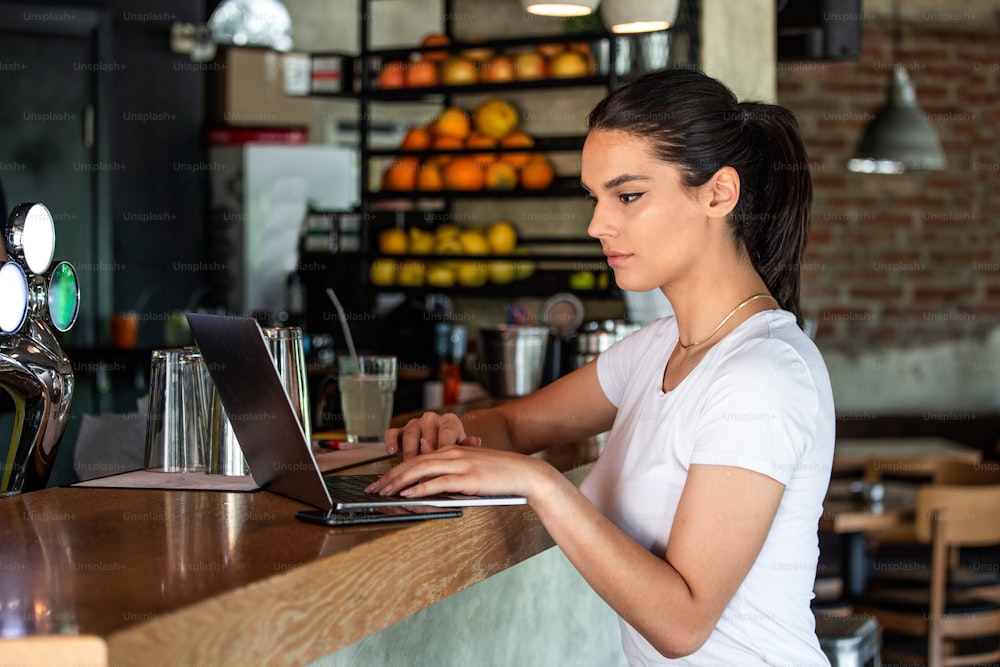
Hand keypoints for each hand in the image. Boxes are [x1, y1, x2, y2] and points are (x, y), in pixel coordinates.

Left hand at [365, 445, 549, 500]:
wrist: (524, 473)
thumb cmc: (498, 474)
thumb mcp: (470, 468)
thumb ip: (450, 473)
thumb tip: (428, 488)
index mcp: (450, 450)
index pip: (415, 458)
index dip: (394, 470)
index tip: (380, 482)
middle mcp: (452, 453)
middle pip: (412, 463)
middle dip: (389, 477)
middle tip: (373, 489)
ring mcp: (459, 465)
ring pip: (420, 471)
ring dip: (398, 483)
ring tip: (383, 493)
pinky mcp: (467, 478)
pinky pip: (438, 483)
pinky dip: (420, 489)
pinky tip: (408, 495)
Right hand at [385, 411, 481, 458]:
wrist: (442, 445)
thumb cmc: (454, 450)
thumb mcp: (464, 449)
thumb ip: (468, 445)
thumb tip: (475, 441)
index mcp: (449, 422)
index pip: (446, 433)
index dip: (443, 452)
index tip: (441, 467)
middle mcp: (432, 419)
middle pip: (426, 435)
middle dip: (425, 456)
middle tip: (424, 472)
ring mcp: (415, 423)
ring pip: (410, 434)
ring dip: (408, 452)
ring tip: (409, 467)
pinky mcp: (401, 430)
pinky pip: (393, 433)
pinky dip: (391, 441)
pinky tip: (392, 451)